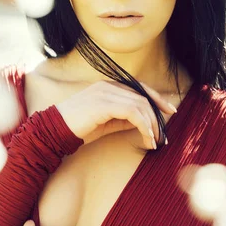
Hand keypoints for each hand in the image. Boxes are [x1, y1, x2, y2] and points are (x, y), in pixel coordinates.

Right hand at [56, 79, 176, 148]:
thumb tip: (144, 122)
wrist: (55, 129)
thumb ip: (124, 118)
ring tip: (154, 141)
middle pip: (143, 96)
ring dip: (151, 124)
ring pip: (140, 104)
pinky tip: (146, 138)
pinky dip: (143, 125)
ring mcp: (105, 92)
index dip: (157, 98)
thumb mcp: (107, 122)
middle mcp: (108, 85)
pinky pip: (132, 112)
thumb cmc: (79, 127)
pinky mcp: (103, 103)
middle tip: (164, 136)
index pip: (140, 88)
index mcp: (108, 85)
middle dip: (157, 116)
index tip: (169, 112)